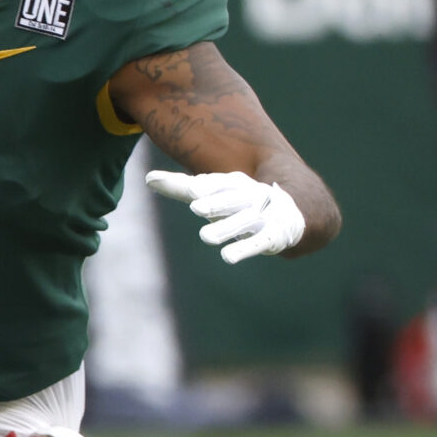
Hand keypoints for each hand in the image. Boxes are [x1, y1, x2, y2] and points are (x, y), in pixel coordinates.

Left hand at [146, 168, 305, 262]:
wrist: (288, 212)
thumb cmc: (238, 201)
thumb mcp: (212, 192)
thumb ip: (181, 187)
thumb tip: (147, 178)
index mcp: (235, 183)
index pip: (221, 183)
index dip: (209, 186)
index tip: (193, 189)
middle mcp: (250, 197)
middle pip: (233, 199)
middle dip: (217, 202)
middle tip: (196, 207)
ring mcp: (263, 217)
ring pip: (245, 221)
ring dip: (227, 228)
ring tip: (206, 237)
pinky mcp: (273, 237)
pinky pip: (259, 243)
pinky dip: (244, 249)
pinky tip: (227, 257)